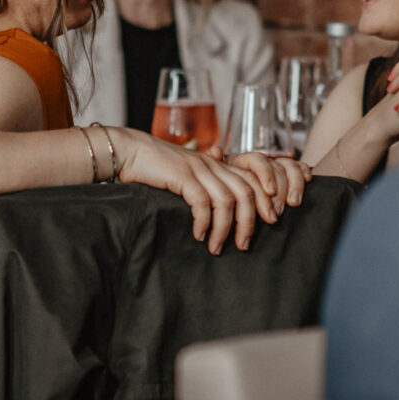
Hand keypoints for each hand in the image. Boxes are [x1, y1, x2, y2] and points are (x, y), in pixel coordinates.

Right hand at [114, 129, 280, 254]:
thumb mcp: (188, 175)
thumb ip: (205, 187)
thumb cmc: (156, 168)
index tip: (268, 222)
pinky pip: (202, 202)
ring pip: (227, 200)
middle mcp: (212, 164)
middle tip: (244, 245)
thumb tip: (219, 215)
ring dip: (225, 228)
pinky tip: (198, 235)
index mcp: (217, 163)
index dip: (264, 200)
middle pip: (245, 192)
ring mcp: (198, 169)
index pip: (252, 179)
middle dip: (249, 222)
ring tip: (217, 248)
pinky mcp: (182, 176)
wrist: (130, 151)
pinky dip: (204, 222)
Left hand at [224, 151, 311, 213]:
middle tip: (277, 212)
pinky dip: (305, 173)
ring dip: (295, 185)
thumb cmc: (221, 186)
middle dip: (280, 190)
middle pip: (276, 168)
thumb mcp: (216, 176)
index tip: (270, 192)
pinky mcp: (286, 176)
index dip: (267, 175)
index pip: (259, 161)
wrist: (227, 192)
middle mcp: (261, 162)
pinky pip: (299, 168)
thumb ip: (218, 164)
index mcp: (243, 161)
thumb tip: (216, 149)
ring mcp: (274, 168)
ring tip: (294, 203)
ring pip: (290, 168)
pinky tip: (309, 181)